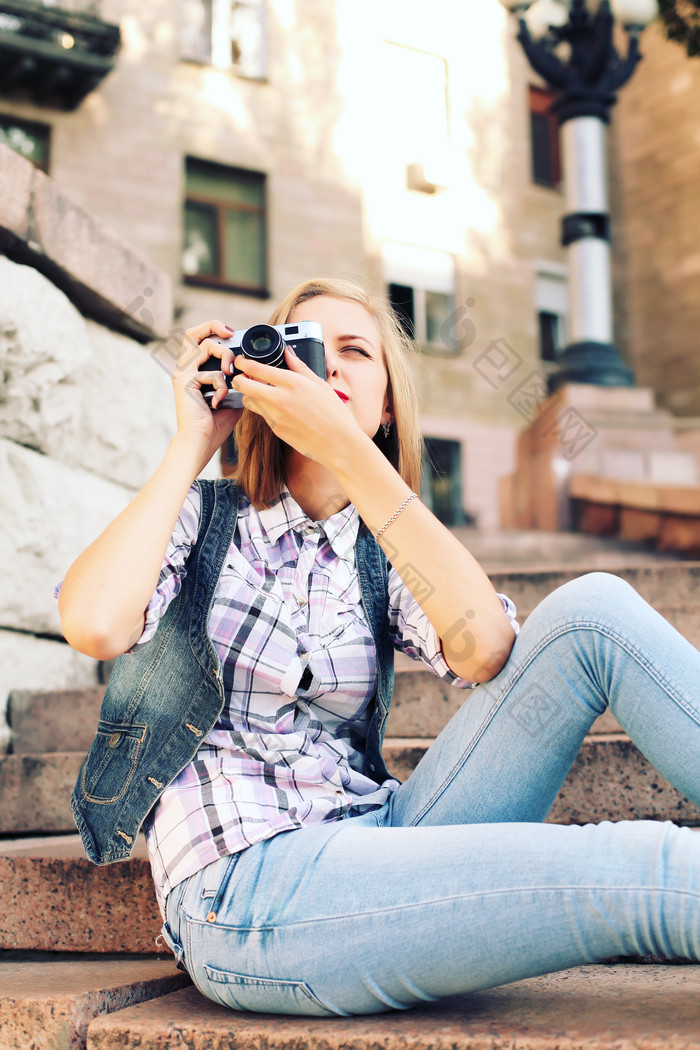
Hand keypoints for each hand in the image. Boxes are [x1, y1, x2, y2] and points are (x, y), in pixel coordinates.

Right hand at [172, 320, 242, 457]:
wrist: (200, 442)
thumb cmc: (214, 426)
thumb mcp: (232, 400)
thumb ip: (238, 384)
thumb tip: (253, 373)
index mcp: (195, 371)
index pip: (199, 340)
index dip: (214, 331)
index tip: (232, 335)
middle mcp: (186, 369)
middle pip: (193, 333)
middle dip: (213, 327)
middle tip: (230, 334)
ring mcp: (183, 374)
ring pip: (202, 345)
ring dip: (223, 354)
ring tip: (230, 370)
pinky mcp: (184, 382)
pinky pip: (210, 373)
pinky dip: (221, 386)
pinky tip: (218, 401)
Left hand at [231, 347, 362, 466]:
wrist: (338, 443)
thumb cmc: (334, 413)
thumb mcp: (320, 384)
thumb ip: (300, 367)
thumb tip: (288, 353)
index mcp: (292, 383)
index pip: (256, 369)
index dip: (243, 363)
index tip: (241, 361)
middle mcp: (280, 399)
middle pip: (243, 385)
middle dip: (238, 379)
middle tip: (242, 376)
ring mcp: (275, 416)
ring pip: (248, 402)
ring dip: (249, 395)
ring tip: (261, 392)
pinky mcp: (276, 430)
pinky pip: (263, 415)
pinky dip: (265, 410)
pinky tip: (280, 409)